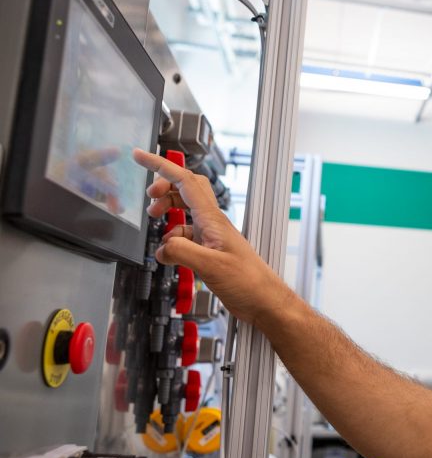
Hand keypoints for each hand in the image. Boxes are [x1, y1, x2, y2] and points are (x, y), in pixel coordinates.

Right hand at [132, 148, 291, 324]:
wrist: (264, 301)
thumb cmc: (249, 282)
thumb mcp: (210, 266)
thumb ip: (181, 252)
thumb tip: (162, 246)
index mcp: (213, 220)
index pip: (184, 181)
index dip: (161, 166)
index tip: (141, 156)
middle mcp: (213, 223)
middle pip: (186, 190)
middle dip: (164, 188)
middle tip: (149, 198)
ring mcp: (212, 236)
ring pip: (185, 212)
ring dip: (168, 213)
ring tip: (156, 223)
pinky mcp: (211, 251)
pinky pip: (187, 236)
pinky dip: (173, 240)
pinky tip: (169, 253)